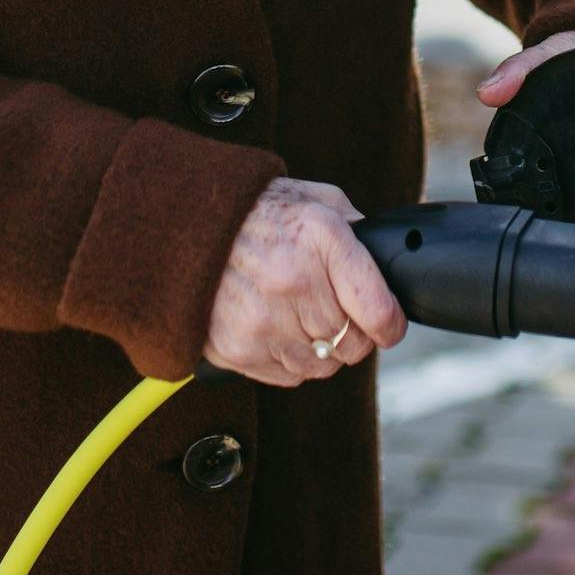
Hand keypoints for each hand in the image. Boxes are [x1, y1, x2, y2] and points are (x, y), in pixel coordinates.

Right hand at [203, 177, 408, 387]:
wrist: (184, 226)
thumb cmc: (256, 211)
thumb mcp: (315, 199)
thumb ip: (356, 229)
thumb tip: (384, 262)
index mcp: (322, 238)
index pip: (379, 312)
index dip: (391, 325)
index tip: (388, 325)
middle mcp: (294, 283)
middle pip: (353, 345)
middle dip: (354, 334)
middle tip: (333, 312)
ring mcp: (264, 321)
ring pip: (323, 365)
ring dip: (321, 349)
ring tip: (298, 316)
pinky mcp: (239, 349)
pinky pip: (289, 375)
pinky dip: (290, 358)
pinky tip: (274, 325)